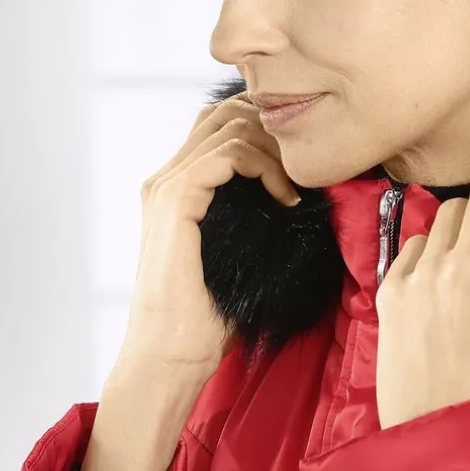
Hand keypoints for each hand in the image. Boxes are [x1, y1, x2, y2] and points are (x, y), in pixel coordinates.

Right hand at [123, 91, 300, 374]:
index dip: (266, 132)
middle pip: (222, 114)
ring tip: (297, 188)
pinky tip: (285, 198)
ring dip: (274, 149)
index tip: (302, 169)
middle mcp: (165, 180)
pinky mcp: (174, 201)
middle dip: (272, 128)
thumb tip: (297, 202)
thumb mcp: (238, 257)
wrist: (171, 356)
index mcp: (176, 190)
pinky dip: (264, 166)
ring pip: (228, 126)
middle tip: (305, 168)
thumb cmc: (206, 319)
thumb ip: (252, 221)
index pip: (220, 127)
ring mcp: (165, 188)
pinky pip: (227, 153)